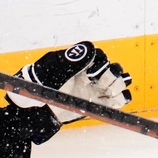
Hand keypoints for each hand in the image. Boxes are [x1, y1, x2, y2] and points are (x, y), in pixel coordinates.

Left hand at [9, 41, 132, 122]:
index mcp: (79, 63)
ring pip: (121, 81)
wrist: (36, 108)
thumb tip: (89, 48)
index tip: (87, 75)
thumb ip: (71, 60)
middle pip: (114, 68)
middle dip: (110, 74)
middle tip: (97, 83)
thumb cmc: (40, 85)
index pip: (100, 55)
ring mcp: (97, 89)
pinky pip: (121, 99)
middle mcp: (91, 74)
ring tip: (106, 92)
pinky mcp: (100, 104)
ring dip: (118, 85)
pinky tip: (107, 102)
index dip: (98, 63)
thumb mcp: (52, 69)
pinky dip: (120, 99)